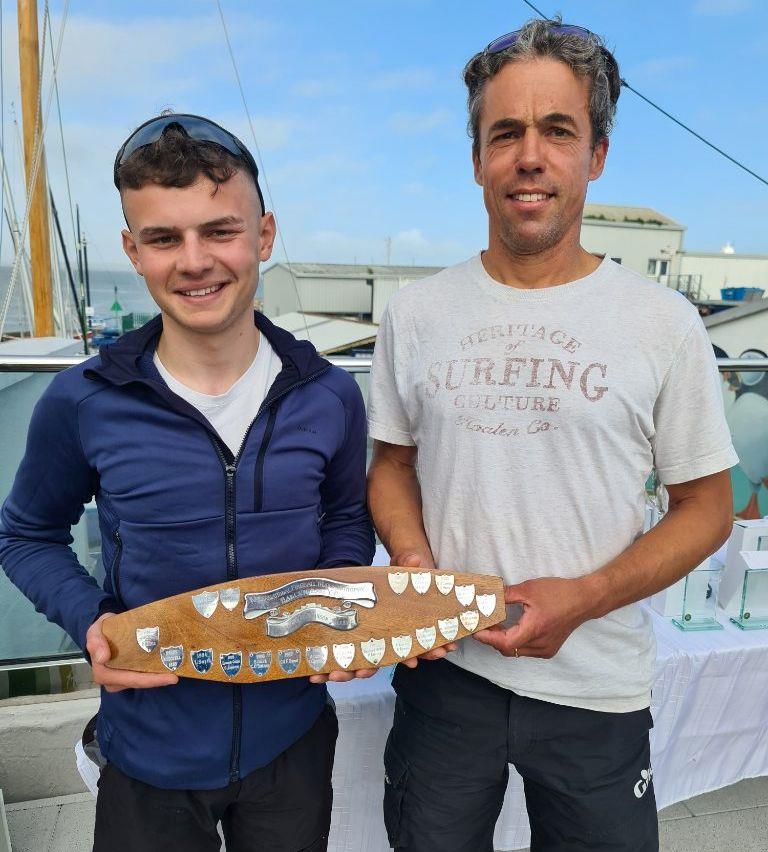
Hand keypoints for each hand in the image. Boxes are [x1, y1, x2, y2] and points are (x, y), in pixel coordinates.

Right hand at [87, 613, 178, 692]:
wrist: (104, 629)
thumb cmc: (100, 631)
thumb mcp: (95, 631)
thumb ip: (96, 641)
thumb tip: (102, 658)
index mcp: (103, 673)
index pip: (130, 679)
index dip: (149, 680)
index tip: (169, 677)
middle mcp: (112, 680)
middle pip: (138, 683)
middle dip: (157, 681)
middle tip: (175, 676)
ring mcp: (121, 679)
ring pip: (142, 681)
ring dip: (158, 678)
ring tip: (175, 671)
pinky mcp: (128, 674)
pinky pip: (142, 676)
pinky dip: (154, 673)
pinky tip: (167, 668)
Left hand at [308, 549, 455, 682]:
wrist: (371, 579)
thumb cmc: (391, 581)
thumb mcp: (401, 571)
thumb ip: (408, 567)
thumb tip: (416, 559)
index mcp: (401, 630)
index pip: (412, 647)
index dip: (415, 655)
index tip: (413, 663)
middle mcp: (382, 642)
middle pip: (379, 661)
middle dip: (368, 670)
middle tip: (361, 672)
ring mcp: (363, 644)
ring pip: (356, 665)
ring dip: (345, 673)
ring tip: (333, 675)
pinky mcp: (345, 643)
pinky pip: (336, 660)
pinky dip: (326, 670)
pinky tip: (315, 676)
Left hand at [473, 577, 592, 658]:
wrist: (584, 600)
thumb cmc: (559, 593)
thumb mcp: (528, 589)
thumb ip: (506, 594)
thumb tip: (487, 595)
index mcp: (534, 630)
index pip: (504, 642)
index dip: (487, 638)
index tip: (475, 630)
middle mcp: (540, 645)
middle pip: (508, 649)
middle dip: (492, 638)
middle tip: (483, 624)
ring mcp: (546, 649)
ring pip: (517, 651)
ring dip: (504, 640)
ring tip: (496, 624)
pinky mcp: (549, 649)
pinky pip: (526, 650)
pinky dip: (516, 642)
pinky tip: (511, 628)